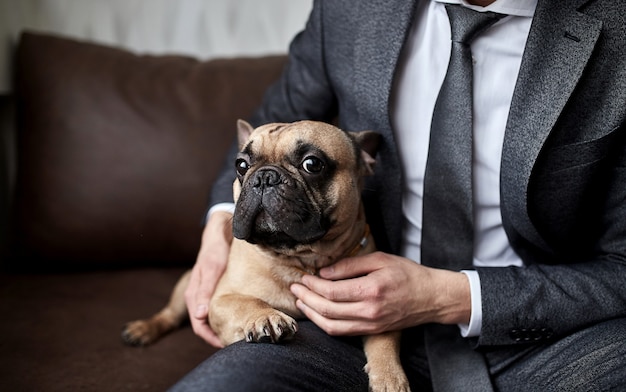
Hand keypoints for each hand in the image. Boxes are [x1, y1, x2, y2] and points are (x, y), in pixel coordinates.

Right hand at [184, 210, 232, 346]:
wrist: (218, 232)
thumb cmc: (215, 249)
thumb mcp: (212, 268)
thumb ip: (205, 291)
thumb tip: (201, 316)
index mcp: (195, 294)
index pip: (200, 326)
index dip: (212, 339)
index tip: (227, 345)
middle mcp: (198, 295)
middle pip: (205, 325)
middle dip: (218, 336)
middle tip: (237, 343)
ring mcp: (205, 292)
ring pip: (211, 317)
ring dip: (221, 326)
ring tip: (239, 332)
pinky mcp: (213, 288)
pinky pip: (215, 307)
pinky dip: (224, 314)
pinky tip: (238, 315)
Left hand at [290, 251, 470, 335]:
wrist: (431, 297)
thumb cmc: (407, 274)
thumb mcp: (380, 259)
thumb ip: (351, 265)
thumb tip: (324, 272)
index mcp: (371, 290)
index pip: (332, 291)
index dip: (313, 285)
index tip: (304, 276)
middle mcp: (369, 311)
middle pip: (327, 309)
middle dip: (307, 298)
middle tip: (295, 287)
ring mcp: (370, 324)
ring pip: (331, 325)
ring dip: (312, 313)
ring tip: (301, 300)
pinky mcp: (371, 331)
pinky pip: (342, 332)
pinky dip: (325, 324)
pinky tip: (317, 313)